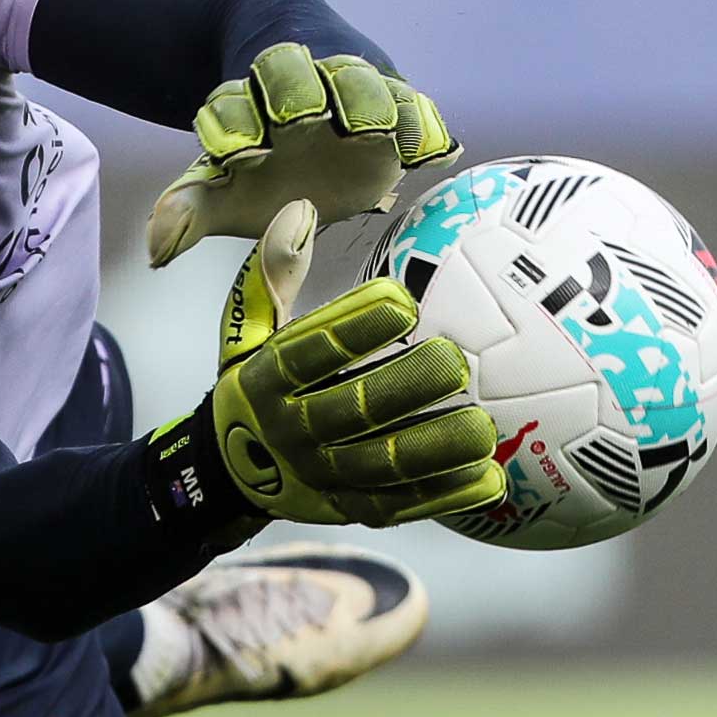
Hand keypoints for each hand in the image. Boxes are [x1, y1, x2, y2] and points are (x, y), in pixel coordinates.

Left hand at [146, 44, 458, 267]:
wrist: (309, 94)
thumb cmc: (259, 146)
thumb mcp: (223, 178)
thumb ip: (193, 207)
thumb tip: (157, 249)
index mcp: (252, 92)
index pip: (238, 97)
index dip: (237, 119)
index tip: (233, 152)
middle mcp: (305, 78)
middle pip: (298, 73)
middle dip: (295, 92)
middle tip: (296, 117)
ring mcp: (356, 85)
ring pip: (360, 81)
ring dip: (364, 102)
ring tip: (372, 132)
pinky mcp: (401, 103)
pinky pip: (417, 112)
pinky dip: (424, 129)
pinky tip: (431, 152)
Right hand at [148, 201, 502, 530]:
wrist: (226, 471)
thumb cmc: (256, 384)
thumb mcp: (247, 332)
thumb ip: (272, 276)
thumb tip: (299, 209)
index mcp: (264, 381)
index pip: (308, 353)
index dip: (352, 328)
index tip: (401, 299)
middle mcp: (289, 432)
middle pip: (350, 410)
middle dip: (403, 387)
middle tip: (453, 360)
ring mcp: (319, 476)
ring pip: (380, 465)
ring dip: (435, 450)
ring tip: (484, 429)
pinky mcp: (347, 508)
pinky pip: (399, 505)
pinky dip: (445, 495)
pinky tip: (490, 480)